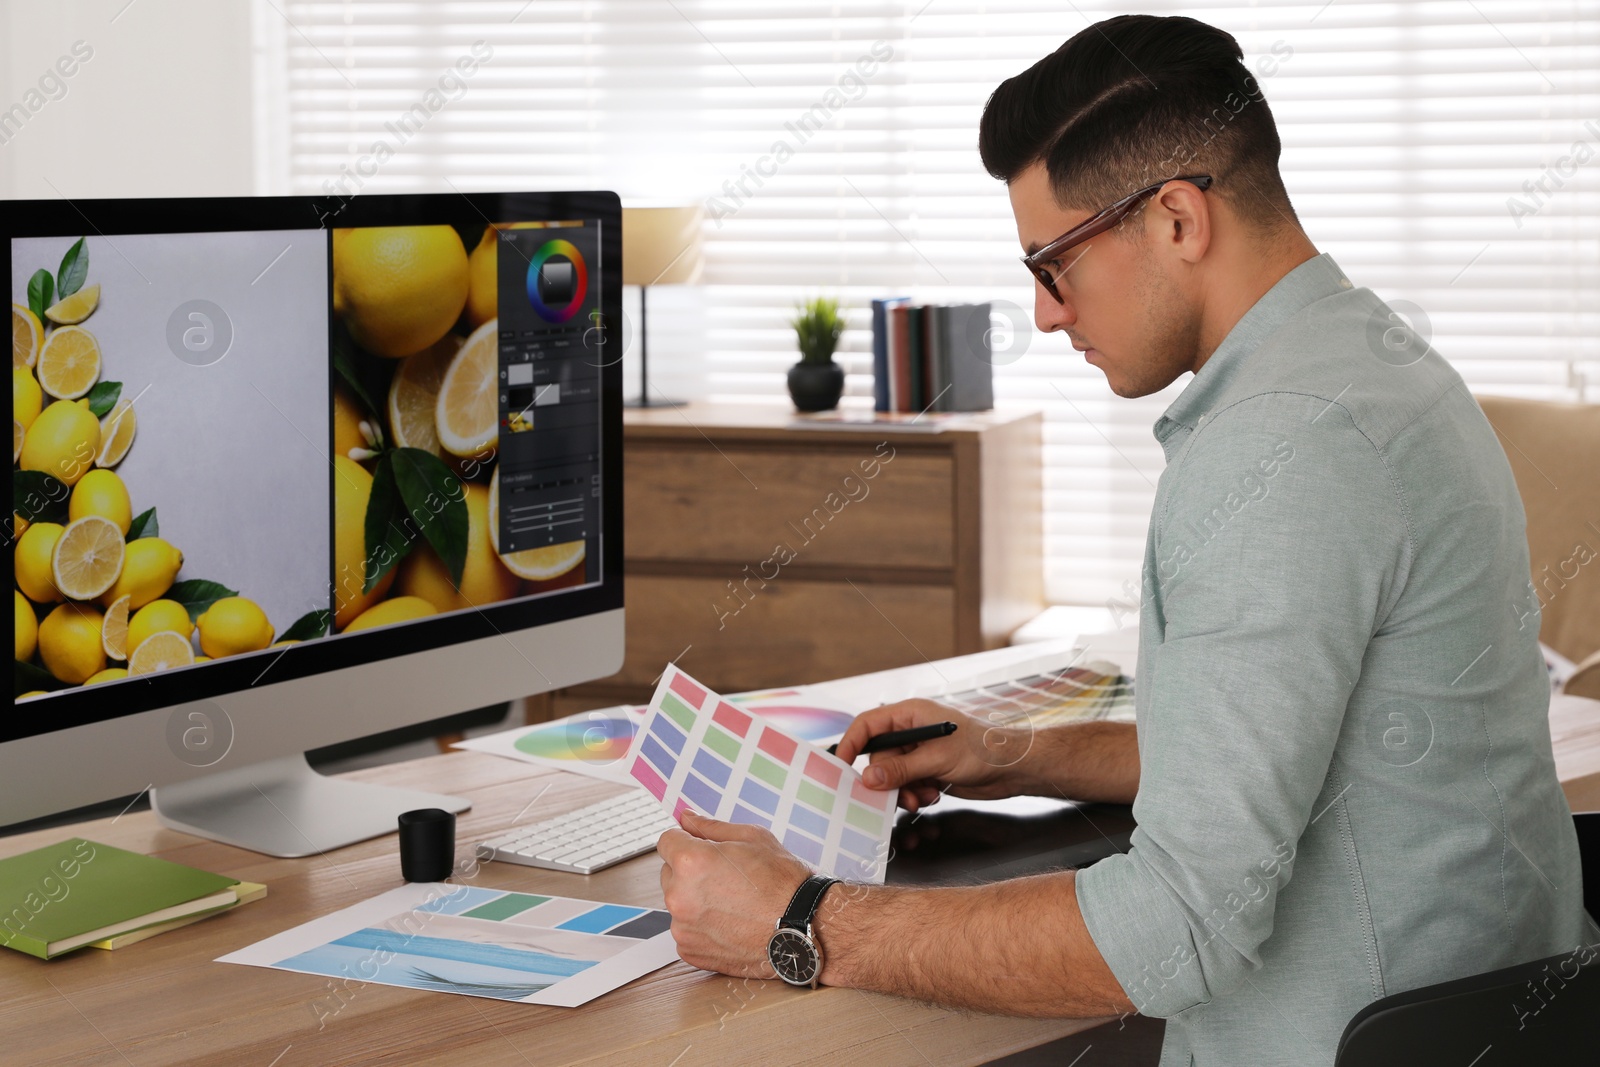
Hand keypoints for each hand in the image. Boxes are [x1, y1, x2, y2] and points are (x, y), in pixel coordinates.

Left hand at [658, 811, 811, 978]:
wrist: (802, 927)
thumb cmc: (782, 881)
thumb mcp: (751, 837)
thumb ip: (710, 827)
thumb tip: (686, 818)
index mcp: (690, 861)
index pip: (666, 840)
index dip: (686, 841)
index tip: (701, 848)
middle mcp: (679, 895)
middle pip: (669, 873)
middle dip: (690, 872)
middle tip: (726, 877)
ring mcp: (683, 927)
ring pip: (678, 903)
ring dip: (696, 900)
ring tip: (732, 902)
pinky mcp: (690, 951)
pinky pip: (687, 930)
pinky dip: (702, 927)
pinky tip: (730, 922)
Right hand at [831, 699, 1032, 812]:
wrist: (1013, 768)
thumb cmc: (982, 749)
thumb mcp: (937, 759)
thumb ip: (900, 769)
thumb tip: (868, 778)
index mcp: (910, 714)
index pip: (868, 724)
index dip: (851, 743)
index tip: (841, 766)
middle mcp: (911, 731)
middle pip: (879, 757)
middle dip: (888, 780)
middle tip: (902, 795)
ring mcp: (919, 752)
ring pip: (892, 775)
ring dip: (903, 791)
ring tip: (923, 798)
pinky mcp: (928, 770)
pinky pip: (907, 785)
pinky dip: (915, 794)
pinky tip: (933, 796)